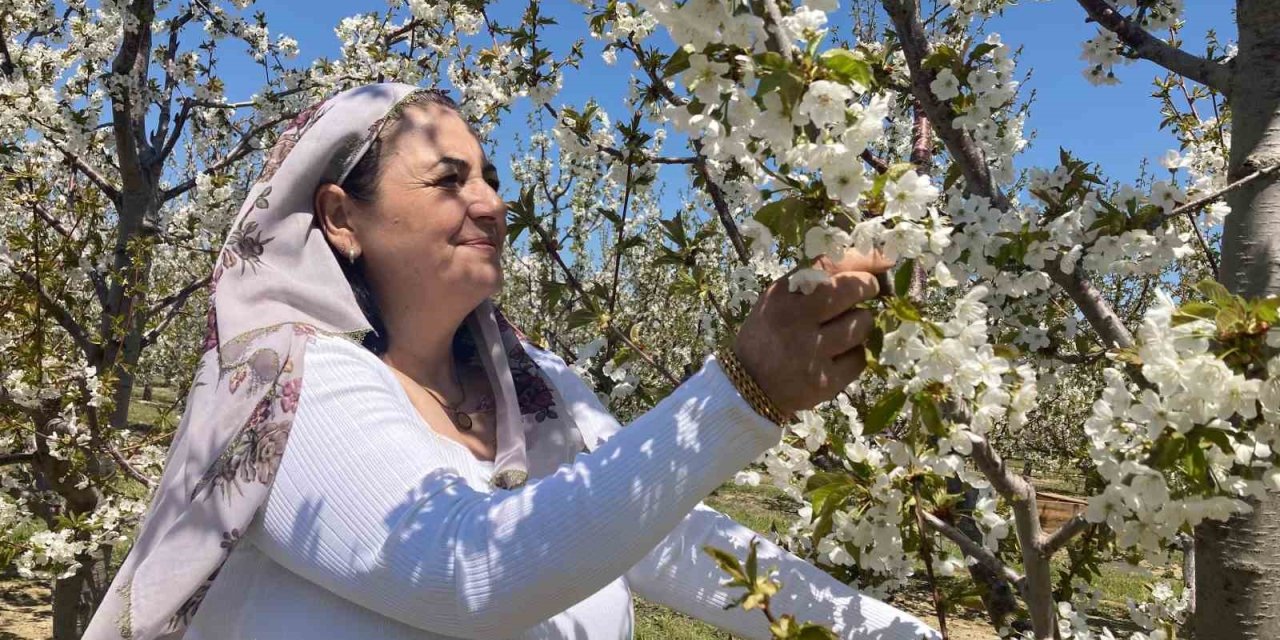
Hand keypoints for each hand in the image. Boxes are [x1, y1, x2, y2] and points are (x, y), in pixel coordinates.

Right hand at [731, 249, 892, 416]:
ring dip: (860, 324)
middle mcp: (795, 320)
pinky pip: (860, 358)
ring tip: (844, 330)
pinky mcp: (824, 381)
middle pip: (851, 290)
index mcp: (781, 295)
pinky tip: (839, 357)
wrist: (749, 385)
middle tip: (869, 291)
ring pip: (861, 324)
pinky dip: (855, 355)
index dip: (863, 260)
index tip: (883, 262)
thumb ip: (814, 281)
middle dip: (868, 287)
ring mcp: (811, 352)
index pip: (829, 265)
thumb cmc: (770, 334)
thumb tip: (870, 263)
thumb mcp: (780, 300)